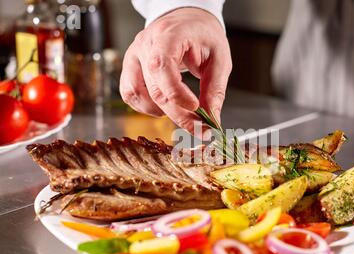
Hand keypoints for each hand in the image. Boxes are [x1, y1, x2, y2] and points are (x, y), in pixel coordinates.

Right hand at [120, 7, 231, 134]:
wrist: (188, 21)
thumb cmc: (203, 36)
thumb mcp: (219, 59)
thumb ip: (215, 90)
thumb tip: (212, 120)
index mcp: (169, 35)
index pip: (163, 66)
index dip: (178, 94)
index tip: (197, 108)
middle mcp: (146, 44)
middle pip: (155, 88)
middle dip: (179, 114)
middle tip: (200, 128)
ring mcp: (134, 55)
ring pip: (137, 94)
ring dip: (160, 111)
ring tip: (182, 112)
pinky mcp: (130, 67)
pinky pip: (129, 93)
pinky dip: (145, 107)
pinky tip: (163, 107)